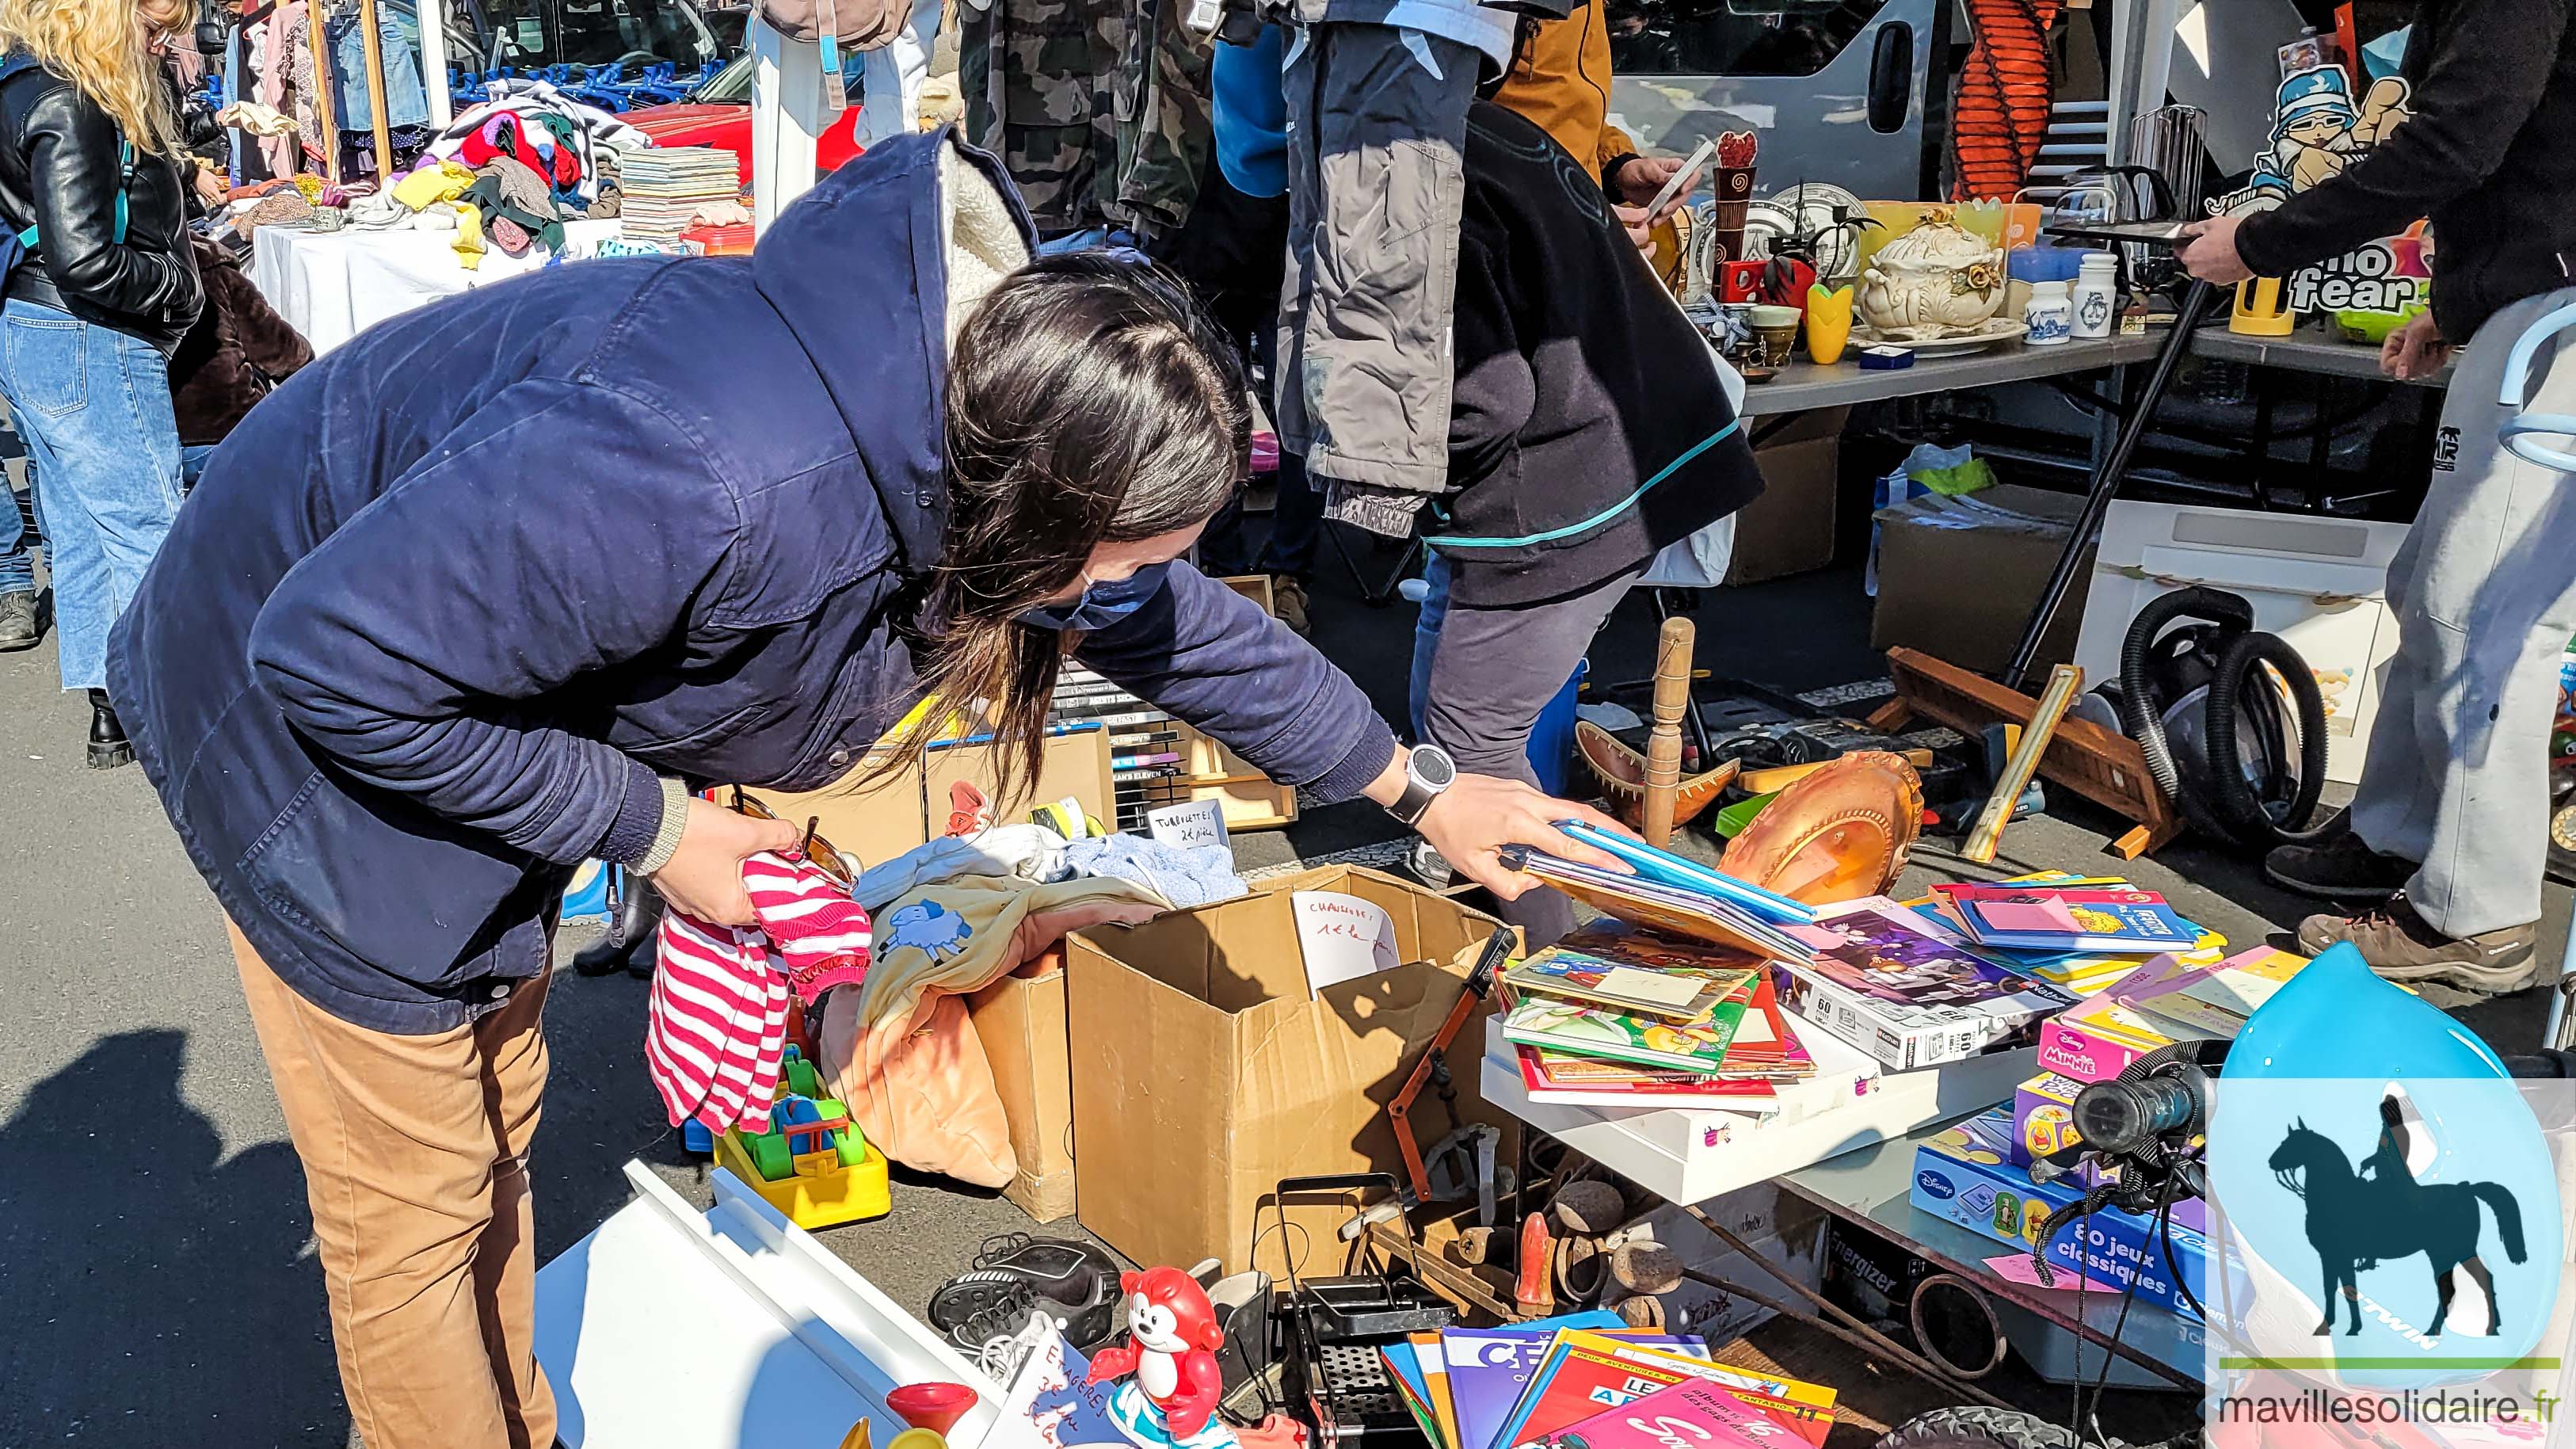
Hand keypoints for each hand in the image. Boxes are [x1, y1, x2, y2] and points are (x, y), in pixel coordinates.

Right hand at [192, 161, 224, 206]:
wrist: (193, 175)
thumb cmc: (202, 175)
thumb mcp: (214, 177)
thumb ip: (220, 182)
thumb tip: (223, 185)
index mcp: (213, 191)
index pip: (221, 200)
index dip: (225, 199)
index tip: (226, 196)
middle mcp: (209, 194)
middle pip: (218, 202)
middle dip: (222, 200)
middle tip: (223, 196)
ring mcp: (205, 195)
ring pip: (213, 201)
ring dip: (217, 200)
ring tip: (218, 195)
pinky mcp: (201, 194)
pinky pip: (208, 199)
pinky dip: (212, 198)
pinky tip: (212, 194)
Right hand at [644, 797, 802, 926]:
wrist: (647, 823)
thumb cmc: (692, 834)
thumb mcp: (746, 832)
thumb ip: (778, 836)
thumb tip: (795, 837)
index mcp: (729, 910)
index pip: (770, 909)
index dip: (783, 888)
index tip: (790, 869)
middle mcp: (708, 913)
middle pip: (748, 899)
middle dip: (760, 876)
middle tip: (770, 854)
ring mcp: (689, 902)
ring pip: (726, 890)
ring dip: (737, 873)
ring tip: (743, 849)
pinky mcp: (676, 888)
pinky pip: (706, 884)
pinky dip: (716, 871)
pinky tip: (719, 851)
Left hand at [1416, 774, 1636, 899]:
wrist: (1429, 792)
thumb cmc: (1448, 827)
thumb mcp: (1473, 865)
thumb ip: (1508, 881)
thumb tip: (1533, 882)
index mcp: (1520, 824)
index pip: (1569, 845)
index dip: (1599, 858)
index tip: (1622, 866)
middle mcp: (1529, 803)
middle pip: (1583, 817)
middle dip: (1613, 833)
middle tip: (1638, 846)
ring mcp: (1527, 793)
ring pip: (1571, 809)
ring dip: (1596, 824)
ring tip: (1616, 840)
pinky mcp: (1521, 790)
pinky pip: (1554, 806)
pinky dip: (1573, 819)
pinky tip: (1578, 832)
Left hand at [1612, 156, 1687, 256]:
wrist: (1622, 181)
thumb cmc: (1634, 169)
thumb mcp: (1647, 168)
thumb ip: (1660, 174)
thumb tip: (1672, 179)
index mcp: (1675, 168)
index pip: (1692, 173)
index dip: (1691, 182)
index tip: (1682, 190)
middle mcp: (1676, 181)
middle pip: (1686, 193)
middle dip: (1676, 203)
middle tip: (1665, 208)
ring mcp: (1670, 194)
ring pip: (1676, 206)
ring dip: (1667, 214)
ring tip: (1656, 218)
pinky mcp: (1663, 204)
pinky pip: (1666, 213)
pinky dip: (1660, 219)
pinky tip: (1653, 221)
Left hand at [2176, 216, 2252, 284]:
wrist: (2256, 247)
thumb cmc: (2234, 236)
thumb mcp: (2210, 224)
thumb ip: (2194, 228)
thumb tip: (2189, 229)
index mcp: (2190, 257)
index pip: (2179, 251)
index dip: (2184, 243)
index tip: (2188, 239)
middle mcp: (2198, 271)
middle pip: (2193, 261)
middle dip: (2199, 252)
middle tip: (2210, 241)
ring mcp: (2212, 278)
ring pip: (2206, 268)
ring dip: (2211, 260)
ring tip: (2223, 247)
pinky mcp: (2226, 281)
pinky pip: (2219, 273)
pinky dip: (2222, 266)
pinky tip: (2230, 255)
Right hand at [2381, 310, 2448, 380]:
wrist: (2455, 316)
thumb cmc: (2434, 317)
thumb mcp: (2417, 334)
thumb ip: (2407, 356)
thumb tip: (2401, 374)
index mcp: (2394, 342)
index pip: (2387, 365)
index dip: (2400, 364)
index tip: (2411, 358)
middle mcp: (2403, 350)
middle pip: (2406, 371)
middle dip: (2421, 361)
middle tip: (2427, 347)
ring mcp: (2417, 355)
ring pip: (2420, 372)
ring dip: (2433, 359)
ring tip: (2436, 345)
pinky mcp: (2430, 359)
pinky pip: (2432, 370)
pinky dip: (2441, 359)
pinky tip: (2441, 348)